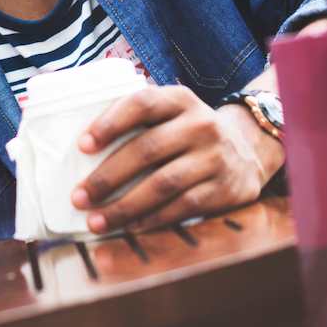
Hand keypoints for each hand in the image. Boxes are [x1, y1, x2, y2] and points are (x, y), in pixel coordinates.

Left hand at [71, 85, 283, 233]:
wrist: (247, 151)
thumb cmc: (189, 134)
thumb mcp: (172, 115)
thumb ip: (139, 122)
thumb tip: (82, 150)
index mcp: (181, 99)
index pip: (142, 104)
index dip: (110, 123)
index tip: (82, 146)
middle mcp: (201, 123)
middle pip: (147, 149)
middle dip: (107, 176)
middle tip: (79, 197)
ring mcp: (215, 156)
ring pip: (162, 184)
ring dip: (124, 206)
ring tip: (96, 221)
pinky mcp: (224, 188)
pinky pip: (182, 207)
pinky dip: (152, 219)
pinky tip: (130, 227)